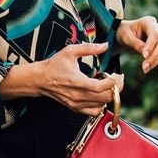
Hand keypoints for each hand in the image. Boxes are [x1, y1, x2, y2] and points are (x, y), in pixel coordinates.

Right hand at [1, 43, 122, 114]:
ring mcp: (76, 104)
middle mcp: (77, 95)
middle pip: (104, 97)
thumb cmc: (54, 65)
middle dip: (115, 88)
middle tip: (116, 79)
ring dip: (109, 96)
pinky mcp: (76, 108)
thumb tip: (105, 45)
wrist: (40, 79)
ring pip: (102, 105)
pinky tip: (100, 95)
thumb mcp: (70, 51)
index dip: (112, 82)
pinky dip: (102, 105)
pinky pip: (95, 112)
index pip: (100, 87)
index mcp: (76, 81)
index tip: (115, 74)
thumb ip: (89, 48)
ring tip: (108, 87)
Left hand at [116, 16, 157, 74]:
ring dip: (155, 61)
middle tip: (144, 67)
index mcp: (149, 22)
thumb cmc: (124, 33)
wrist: (124, 34)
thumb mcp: (126, 37)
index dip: (151, 46)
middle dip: (153, 56)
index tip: (144, 56)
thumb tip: (146, 54)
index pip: (155, 34)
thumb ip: (135, 44)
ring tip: (145, 70)